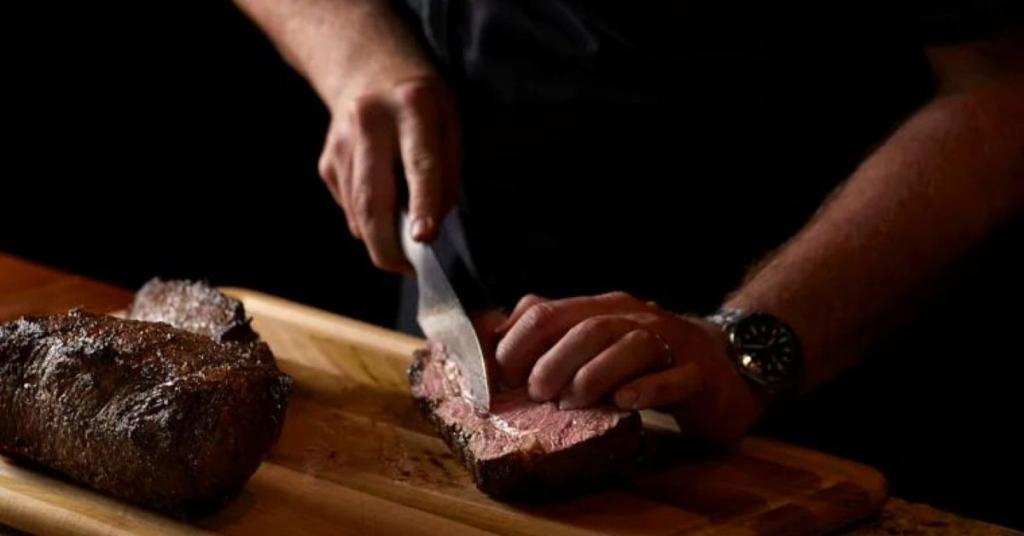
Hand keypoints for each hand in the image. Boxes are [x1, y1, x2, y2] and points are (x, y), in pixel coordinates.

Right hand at [318, 65, 460, 272]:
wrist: (365, 66)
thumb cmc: (420, 101)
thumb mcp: (450, 121)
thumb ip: (446, 171)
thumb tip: (432, 226)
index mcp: (412, 107)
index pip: (418, 164)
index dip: (423, 205)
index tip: (424, 238)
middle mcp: (369, 123)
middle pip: (372, 200)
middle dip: (388, 246)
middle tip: (407, 270)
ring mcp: (340, 144)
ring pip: (357, 212)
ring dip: (380, 238)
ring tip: (402, 244)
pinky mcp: (326, 162)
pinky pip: (349, 207)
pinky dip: (368, 220)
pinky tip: (382, 205)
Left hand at [494, 292, 764, 441]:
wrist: (727, 368)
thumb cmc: (649, 360)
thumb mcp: (597, 343)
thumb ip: (551, 336)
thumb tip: (492, 339)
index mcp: (603, 308)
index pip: (549, 311)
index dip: (518, 342)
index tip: (502, 374)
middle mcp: (636, 318)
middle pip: (588, 328)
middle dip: (553, 361)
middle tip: (538, 393)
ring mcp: (671, 344)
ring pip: (630, 347)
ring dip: (593, 375)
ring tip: (573, 402)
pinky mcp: (699, 374)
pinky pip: (672, 379)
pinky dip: (645, 390)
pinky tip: (625, 402)